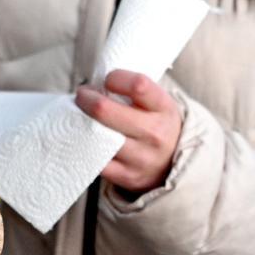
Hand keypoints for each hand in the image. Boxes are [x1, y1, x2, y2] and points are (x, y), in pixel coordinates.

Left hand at [75, 70, 181, 194]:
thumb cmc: (156, 123)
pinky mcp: (127, 176)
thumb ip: (134, 92)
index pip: (137, 86)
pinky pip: (96, 160)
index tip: (107, 80)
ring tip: (79, 117)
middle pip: (105, 110)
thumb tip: (96, 83)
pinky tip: (84, 139)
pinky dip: (85, 147)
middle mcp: (155, 134)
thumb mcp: (157, 103)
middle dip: (86, 98)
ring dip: (80, 123)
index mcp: (163, 108)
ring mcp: (141, 158)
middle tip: (82, 95)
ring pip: (97, 136)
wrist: (175, 164)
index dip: (115, 78)